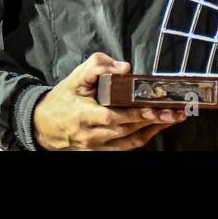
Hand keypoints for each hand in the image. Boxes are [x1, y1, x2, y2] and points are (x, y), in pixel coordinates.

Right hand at [32, 53, 186, 150]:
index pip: (111, 118)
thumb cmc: (63, 98)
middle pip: (126, 130)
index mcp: (83, 115)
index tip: (152, 107)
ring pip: (129, 142)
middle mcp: (90, 135)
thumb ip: (97, 66)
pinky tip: (157, 126)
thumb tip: (124, 68)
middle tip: (174, 110)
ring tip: (173, 117)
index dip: (133, 114)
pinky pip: (125, 148)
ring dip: (153, 130)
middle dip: (152, 120)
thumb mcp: (75, 77)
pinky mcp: (99, 152)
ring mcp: (95, 147)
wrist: (43, 125)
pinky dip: (143, 136)